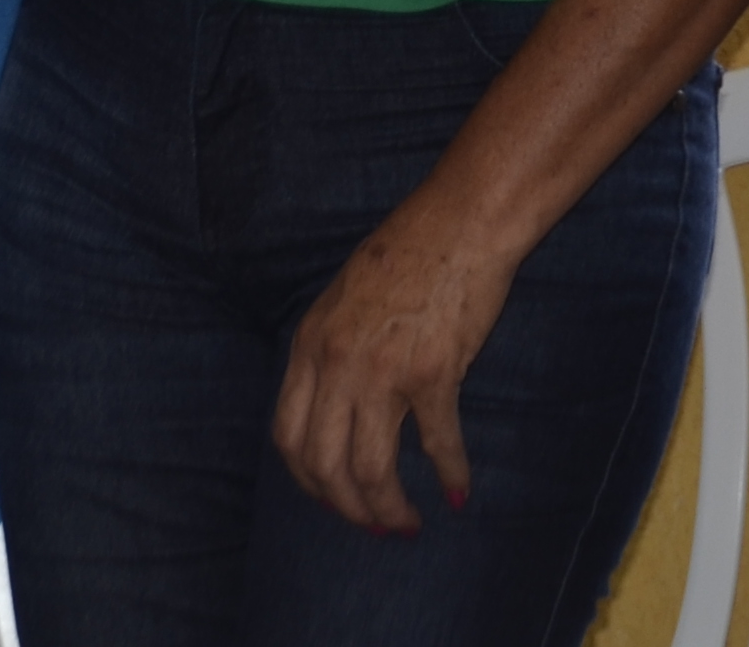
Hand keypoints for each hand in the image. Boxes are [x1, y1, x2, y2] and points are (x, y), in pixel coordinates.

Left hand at [274, 200, 517, 531]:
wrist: (460, 222)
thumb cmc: (406, 253)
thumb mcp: (342, 299)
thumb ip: (329, 352)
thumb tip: (332, 408)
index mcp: (309, 345)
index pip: (288, 437)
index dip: (308, 481)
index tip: (332, 498)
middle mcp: (337, 364)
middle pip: (324, 466)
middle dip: (347, 509)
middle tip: (373, 526)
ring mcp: (383, 372)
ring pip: (372, 470)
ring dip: (389, 510)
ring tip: (407, 525)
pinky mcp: (433, 373)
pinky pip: (437, 443)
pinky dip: (450, 474)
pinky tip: (456, 492)